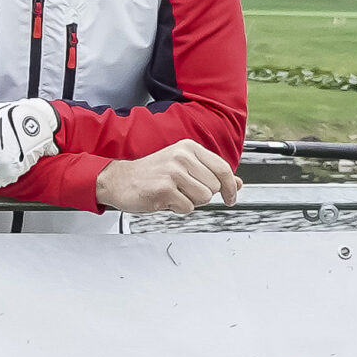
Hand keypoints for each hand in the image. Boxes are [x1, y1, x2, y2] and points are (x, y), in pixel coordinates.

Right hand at [94, 142, 241, 213]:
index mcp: (189, 148)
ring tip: (174, 194)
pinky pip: (187, 207)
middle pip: (214, 186)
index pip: (223, 168)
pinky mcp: (164, 189)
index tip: (230, 198)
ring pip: (203, 198)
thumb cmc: (150, 175)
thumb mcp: (183, 167)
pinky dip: (177, 209)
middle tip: (184, 192)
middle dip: (202, 195)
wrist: (118, 180)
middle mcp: (182, 157)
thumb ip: (210, 173)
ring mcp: (173, 172)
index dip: (231, 187)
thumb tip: (238, 183)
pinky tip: (164, 200)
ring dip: (190, 202)